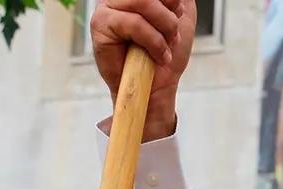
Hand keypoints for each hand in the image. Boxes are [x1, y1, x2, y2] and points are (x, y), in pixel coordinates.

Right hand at [91, 0, 195, 140]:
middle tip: (174, 36)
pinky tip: (158, 55)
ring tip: (166, 47)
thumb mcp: (182, 17)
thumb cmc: (167, 53)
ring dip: (164, 28)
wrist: (158, 86)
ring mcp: (107, 6)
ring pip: (143, 1)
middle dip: (170, 16)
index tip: (178, 16)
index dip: (172, 2)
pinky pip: (133, 22)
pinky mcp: (100, 24)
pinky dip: (153, 41)